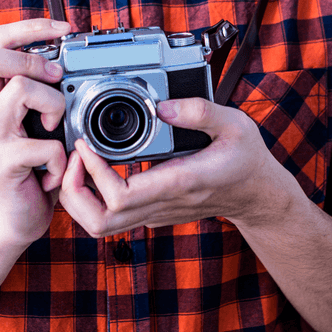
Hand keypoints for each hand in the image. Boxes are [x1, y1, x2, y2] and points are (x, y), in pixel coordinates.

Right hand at [0, 18, 70, 245]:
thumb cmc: (40, 165)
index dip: (28, 27)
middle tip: (56, 82)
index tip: (64, 30)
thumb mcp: (48, 122)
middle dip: (30, 61)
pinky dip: (60, 158)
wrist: (21, 216)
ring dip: (53, 106)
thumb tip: (81, 66)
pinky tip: (56, 170)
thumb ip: (53, 94)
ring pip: (19, 90)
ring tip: (58, 131)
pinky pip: (42, 145)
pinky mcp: (3, 164)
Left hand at [56, 97, 299, 237]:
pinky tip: (94, 168)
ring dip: (78, 198)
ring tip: (78, 163)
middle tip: (73, 158)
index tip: (85, 145)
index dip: (92, 173)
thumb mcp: (235, 124)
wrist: (258, 196)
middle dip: (73, 191)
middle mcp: (163, 204)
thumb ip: (200, 111)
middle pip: (100, 222)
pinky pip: (111, 217)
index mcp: (179, 183)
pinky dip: (91, 196)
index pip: (120, 196)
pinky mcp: (152, 214)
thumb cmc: (247, 160)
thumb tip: (163, 105)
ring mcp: (155, 214)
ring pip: (101, 226)